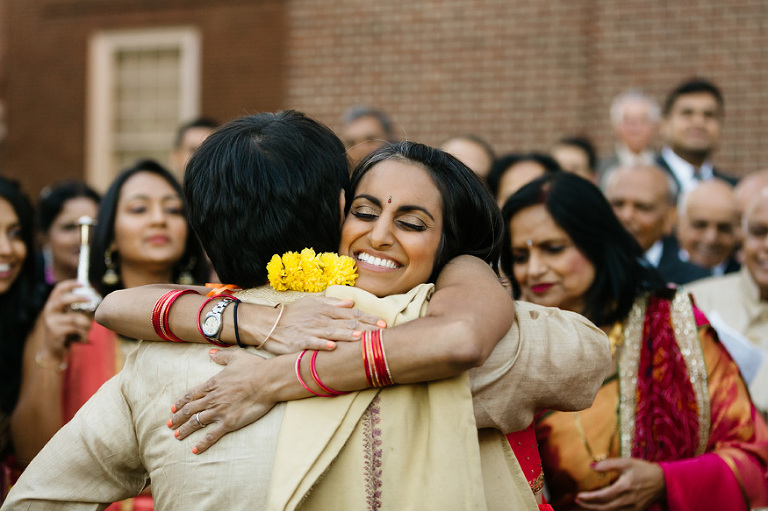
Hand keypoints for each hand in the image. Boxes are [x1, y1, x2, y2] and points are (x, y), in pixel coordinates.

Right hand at [41, 280, 92, 356]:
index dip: (70, 284)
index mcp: (52, 304)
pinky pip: (76, 329)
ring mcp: (51, 322)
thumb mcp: (67, 316)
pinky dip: (83, 332)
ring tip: (88, 328)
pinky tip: (82, 336)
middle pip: (63, 300)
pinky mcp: (55, 332)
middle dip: (79, 298)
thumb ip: (74, 307)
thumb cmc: (64, 330)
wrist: (53, 350)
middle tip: (90, 299)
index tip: (83, 283)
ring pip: (75, 318)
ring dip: (86, 323)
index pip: (58, 289)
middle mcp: (49, 311)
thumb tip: (91, 298)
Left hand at [168, 349, 278, 453]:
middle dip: (178, 418)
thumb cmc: (255, 367)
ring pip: (196, 422)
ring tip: (176, 436)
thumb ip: (221, 356)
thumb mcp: (237, 356)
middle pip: (190, 409)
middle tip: (169, 425)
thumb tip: (210, 353)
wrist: (267, 380)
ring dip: (185, 430)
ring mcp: (219, 411)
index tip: (173, 408)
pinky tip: (195, 450)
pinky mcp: (228, 422)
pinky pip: (211, 435)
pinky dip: (202, 443)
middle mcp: (212, 398)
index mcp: (213, 383)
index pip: (192, 394)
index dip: (181, 402)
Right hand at [258, 295, 384, 353]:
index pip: (351, 313)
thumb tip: (351, 301)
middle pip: (347, 323)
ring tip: (360, 337)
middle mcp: (321, 318)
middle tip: (381, 334)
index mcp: (326, 309)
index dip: (368, 318)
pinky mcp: (299, 341)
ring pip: (332, 332)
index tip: (383, 324)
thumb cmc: (293, 314)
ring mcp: (310, 330)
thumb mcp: (313, 303)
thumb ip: (333, 303)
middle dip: (365, 328)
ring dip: (347, 334)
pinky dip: (322, 344)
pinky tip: (332, 347)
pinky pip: (312, 343)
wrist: (269, 323)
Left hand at [575, 457, 664, 510]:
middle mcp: (628, 500)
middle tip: (578, 501)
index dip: (589, 498)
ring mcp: (633, 507)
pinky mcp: (636, 510)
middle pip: (604, 507)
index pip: (603, 496)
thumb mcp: (626, 462)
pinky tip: (600, 507)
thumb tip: (591, 466)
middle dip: (589, 506)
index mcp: (625, 487)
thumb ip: (608, 464)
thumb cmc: (643, 469)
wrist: (663, 481)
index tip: (579, 496)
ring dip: (597, 509)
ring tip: (586, 504)